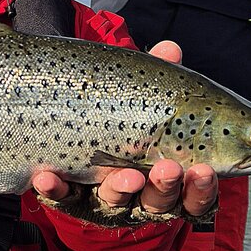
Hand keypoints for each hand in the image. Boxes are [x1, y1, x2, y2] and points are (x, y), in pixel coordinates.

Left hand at [32, 39, 217, 219]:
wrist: (62, 120)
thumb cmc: (120, 111)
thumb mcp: (141, 95)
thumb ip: (157, 77)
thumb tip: (171, 49)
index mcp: (167, 174)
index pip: (193, 193)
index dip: (202, 187)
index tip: (204, 170)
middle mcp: (138, 192)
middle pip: (158, 202)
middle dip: (165, 187)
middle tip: (169, 169)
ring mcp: (100, 195)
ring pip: (115, 201)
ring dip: (121, 188)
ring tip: (128, 174)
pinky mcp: (66, 194)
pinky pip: (60, 197)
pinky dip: (55, 189)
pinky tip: (47, 176)